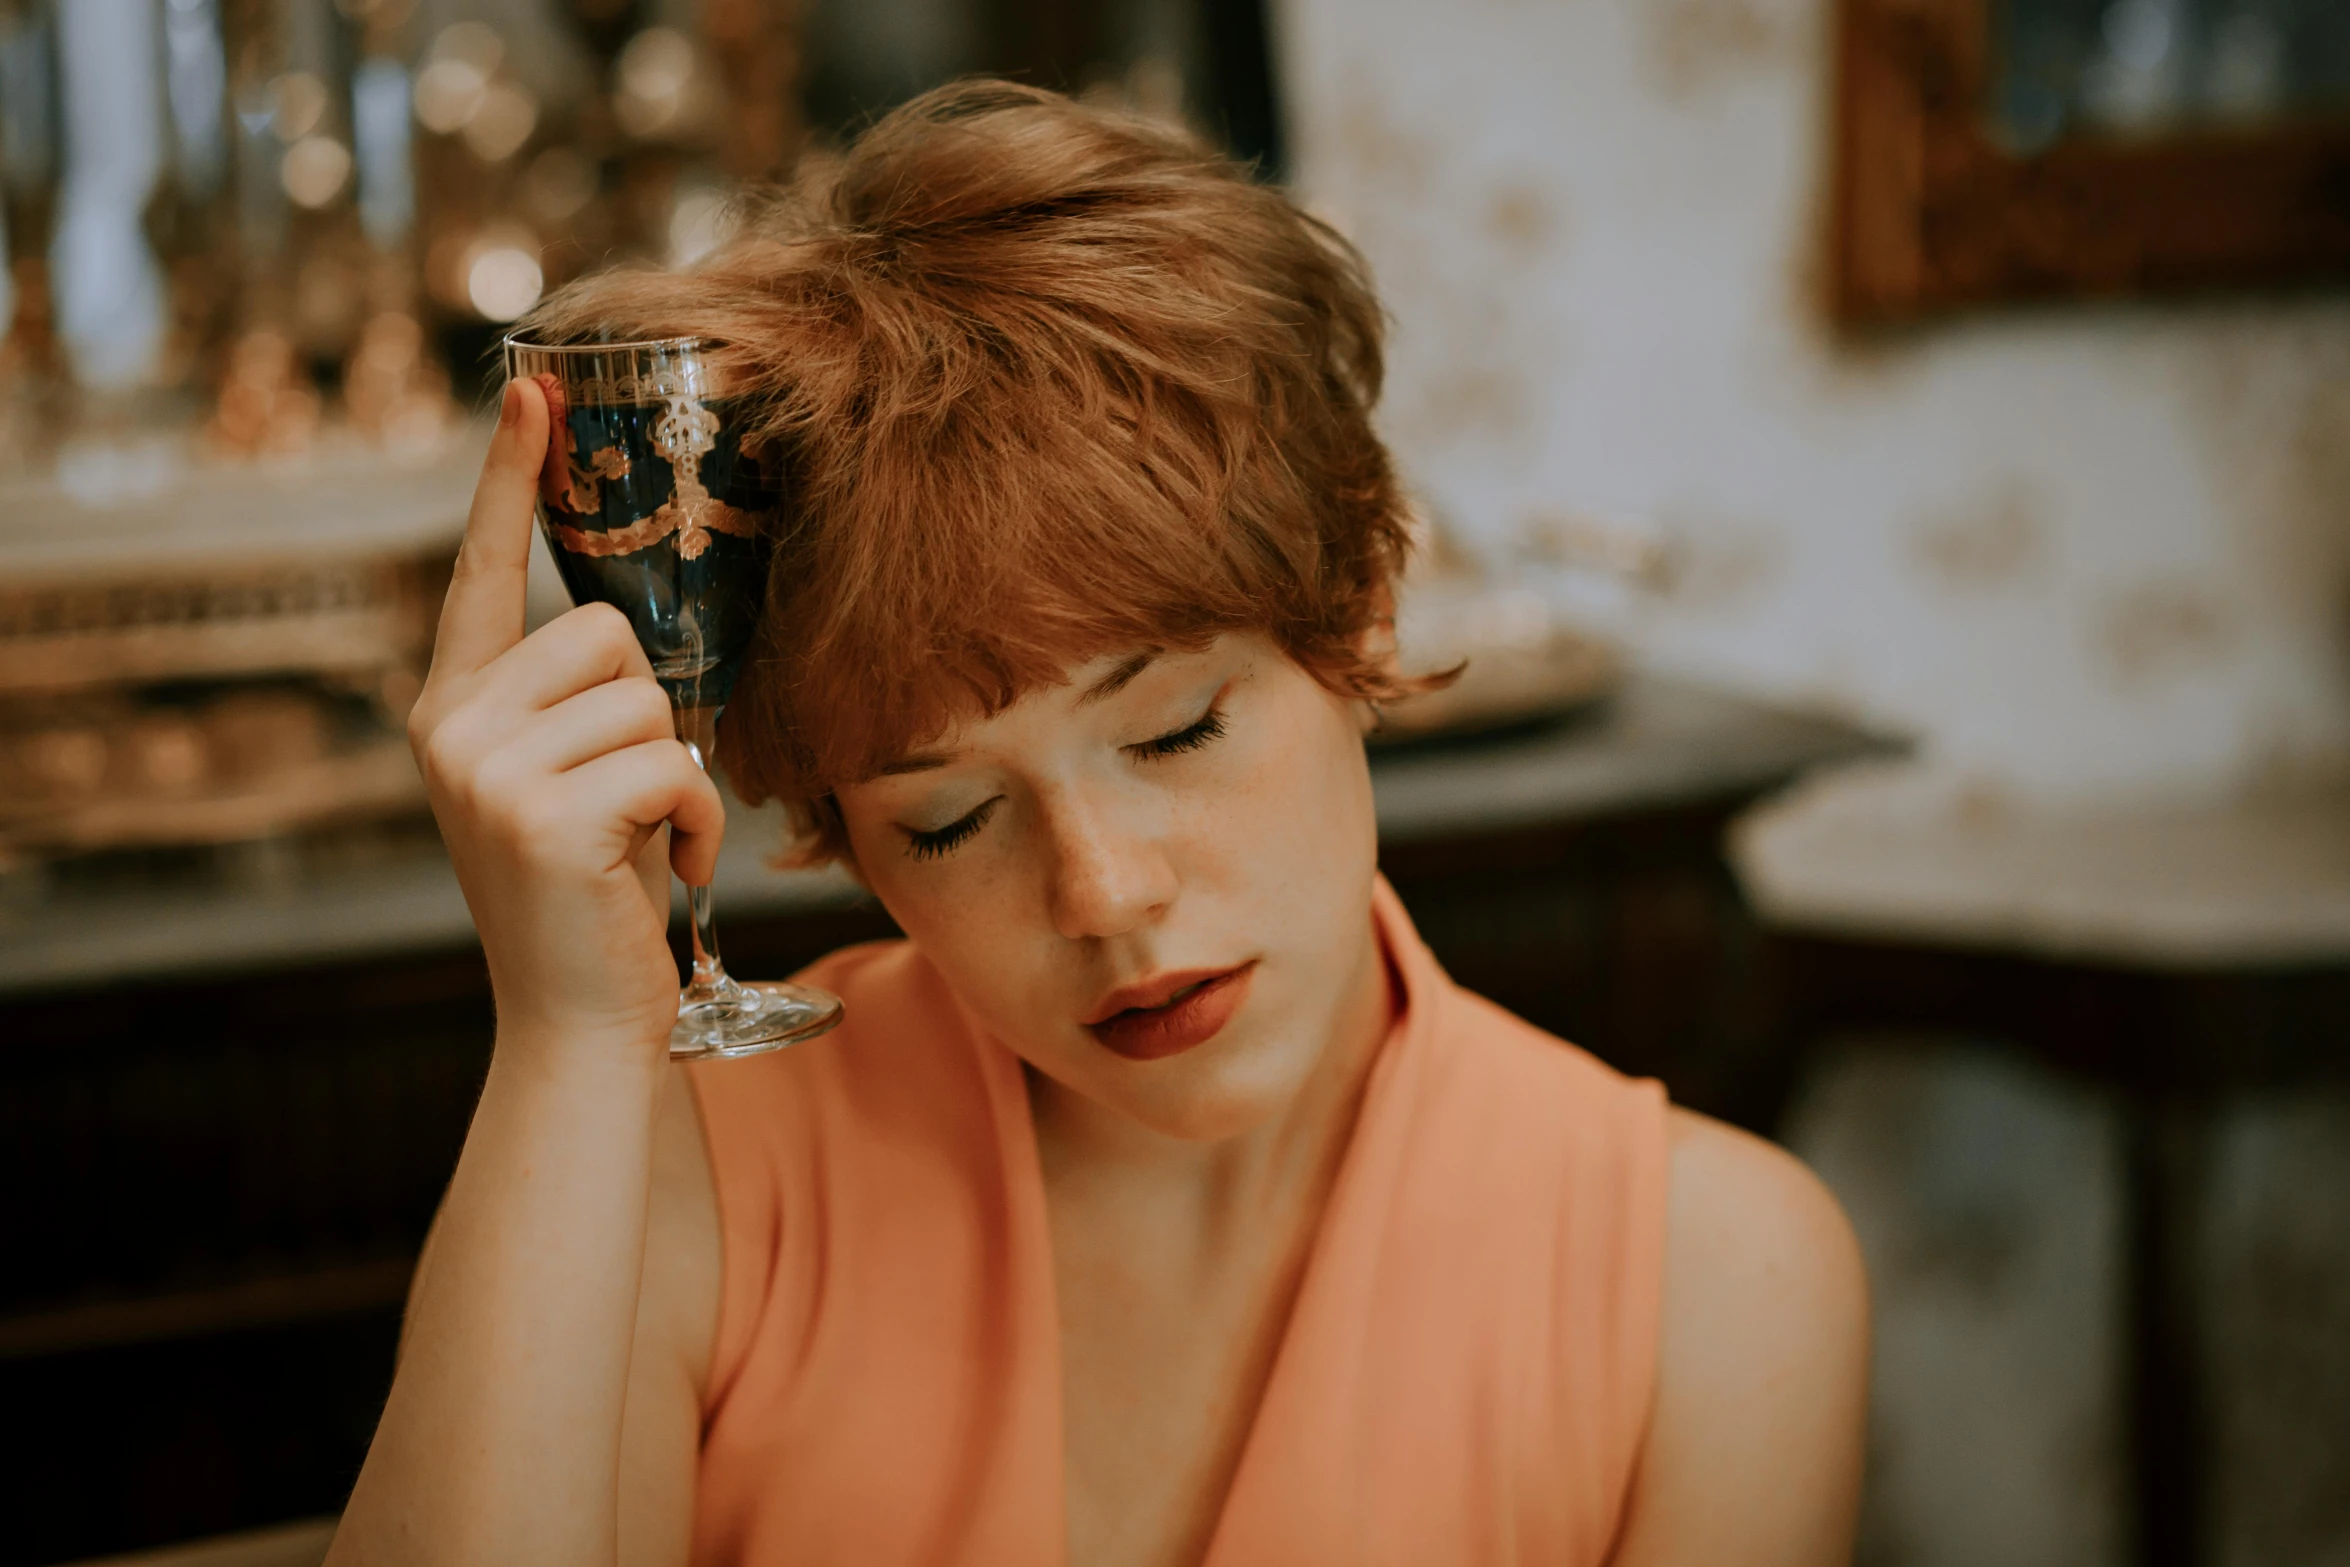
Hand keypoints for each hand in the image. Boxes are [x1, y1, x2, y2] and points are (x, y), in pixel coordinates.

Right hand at [408, 378, 722, 1059]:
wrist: (578, 1025)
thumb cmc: (592, 899)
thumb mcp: (565, 784)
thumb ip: (572, 706)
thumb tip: (632, 634)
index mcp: (453, 707)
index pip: (483, 573)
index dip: (507, 479)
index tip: (531, 390)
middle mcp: (451, 727)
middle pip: (605, 634)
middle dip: (649, 715)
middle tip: (630, 802)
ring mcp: (488, 773)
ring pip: (648, 702)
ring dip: (680, 776)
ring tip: (646, 843)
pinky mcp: (546, 819)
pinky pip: (673, 765)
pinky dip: (697, 821)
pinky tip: (664, 873)